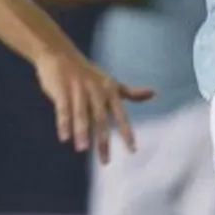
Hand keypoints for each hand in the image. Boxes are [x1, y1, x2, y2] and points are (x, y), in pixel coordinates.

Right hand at [34, 50, 154, 163]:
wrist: (60, 53)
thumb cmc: (88, 73)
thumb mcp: (111, 82)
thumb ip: (130, 92)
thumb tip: (154, 93)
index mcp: (110, 90)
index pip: (121, 115)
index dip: (126, 132)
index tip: (132, 150)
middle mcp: (96, 90)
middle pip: (101, 119)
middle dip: (103, 140)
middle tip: (105, 161)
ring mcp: (78, 89)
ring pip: (81, 114)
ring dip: (82, 132)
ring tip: (82, 150)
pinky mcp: (61, 88)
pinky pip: (63, 108)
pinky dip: (64, 123)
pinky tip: (64, 138)